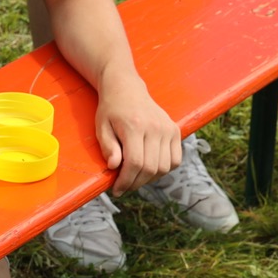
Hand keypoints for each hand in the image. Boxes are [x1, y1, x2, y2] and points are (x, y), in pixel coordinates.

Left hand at [95, 77, 180, 194]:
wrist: (126, 88)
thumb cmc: (111, 109)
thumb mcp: (101, 127)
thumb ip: (108, 147)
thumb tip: (115, 167)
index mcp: (135, 126)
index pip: (135, 163)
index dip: (126, 181)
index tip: (116, 189)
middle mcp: (155, 128)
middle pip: (150, 168)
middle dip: (135, 183)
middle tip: (124, 186)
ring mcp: (168, 129)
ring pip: (164, 167)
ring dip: (149, 179)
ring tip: (135, 177)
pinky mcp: (175, 130)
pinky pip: (175, 160)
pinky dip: (164, 169)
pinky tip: (150, 168)